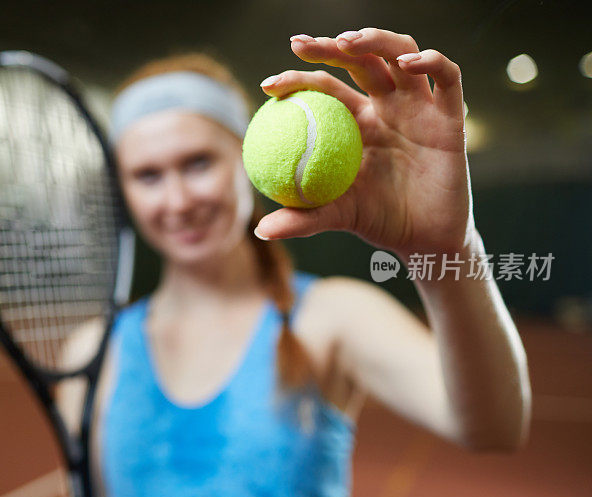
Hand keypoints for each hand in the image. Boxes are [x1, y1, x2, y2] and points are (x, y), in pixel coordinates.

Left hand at [254, 28, 475, 257]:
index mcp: (356, 121)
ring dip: (377, 40)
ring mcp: (419, 107)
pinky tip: (409, 63)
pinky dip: (432, 61)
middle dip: (330, 45)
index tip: (268, 86)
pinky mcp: (451, 118)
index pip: (326, 87)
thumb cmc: (378, 221)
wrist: (425, 240)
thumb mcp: (336, 216)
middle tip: (299, 45)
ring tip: (349, 42)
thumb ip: (302, 218)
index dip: (298, 78)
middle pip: (360, 59)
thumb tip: (261, 230)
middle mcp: (386, 106)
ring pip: (402, 54)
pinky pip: (448, 79)